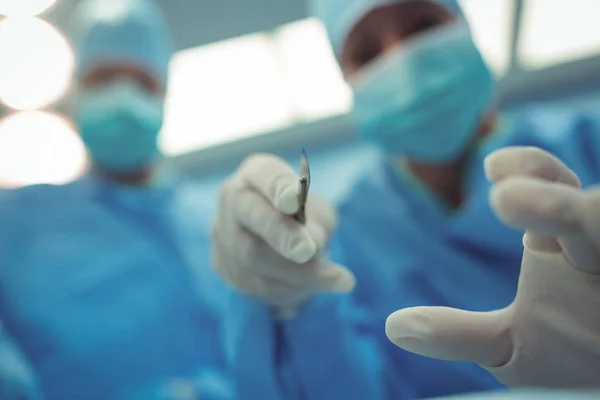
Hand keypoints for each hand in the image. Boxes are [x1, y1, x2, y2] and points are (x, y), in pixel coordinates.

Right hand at [212, 153, 354, 317]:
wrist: (274, 242)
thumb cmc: (300, 216)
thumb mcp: (317, 211)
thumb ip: (315, 222)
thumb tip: (310, 248)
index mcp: (256, 174)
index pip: (264, 175)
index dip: (278, 188)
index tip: (294, 200)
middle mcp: (233, 200)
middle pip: (251, 217)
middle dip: (281, 235)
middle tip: (307, 251)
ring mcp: (224, 236)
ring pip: (255, 259)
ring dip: (301, 272)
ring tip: (341, 279)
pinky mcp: (225, 268)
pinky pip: (258, 284)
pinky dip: (294, 288)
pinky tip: (321, 285)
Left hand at [386, 147, 599, 387]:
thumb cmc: (574, 361)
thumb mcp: (511, 349)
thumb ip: (457, 335)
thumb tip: (393, 327)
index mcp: (566, 247)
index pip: (552, 191)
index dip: (530, 173)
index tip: (492, 168)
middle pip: (593, 212)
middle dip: (555, 202)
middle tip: (504, 198)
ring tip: (584, 218)